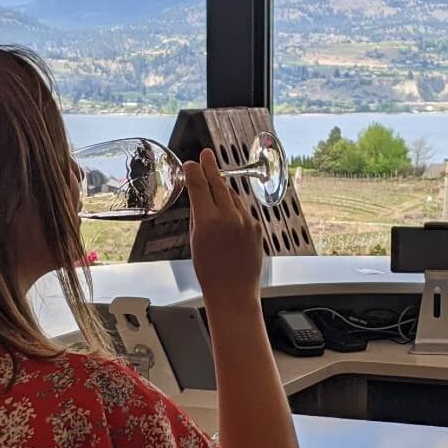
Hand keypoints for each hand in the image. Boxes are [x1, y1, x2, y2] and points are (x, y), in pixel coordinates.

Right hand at [184, 148, 264, 305]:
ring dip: (223, 191)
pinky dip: (235, 210)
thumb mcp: (194, 241)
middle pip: (218, 183)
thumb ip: (198, 216)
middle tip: (207, 156)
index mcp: (207, 221)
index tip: (191, 163)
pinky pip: (243, 211)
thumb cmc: (210, 272)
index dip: (194, 171)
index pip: (199, 185)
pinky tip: (229, 220)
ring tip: (215, 189)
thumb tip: (198, 197)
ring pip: (232, 196)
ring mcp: (246, 222)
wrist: (233, 292)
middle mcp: (229, 218)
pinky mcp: (256, 228)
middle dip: (211, 168)